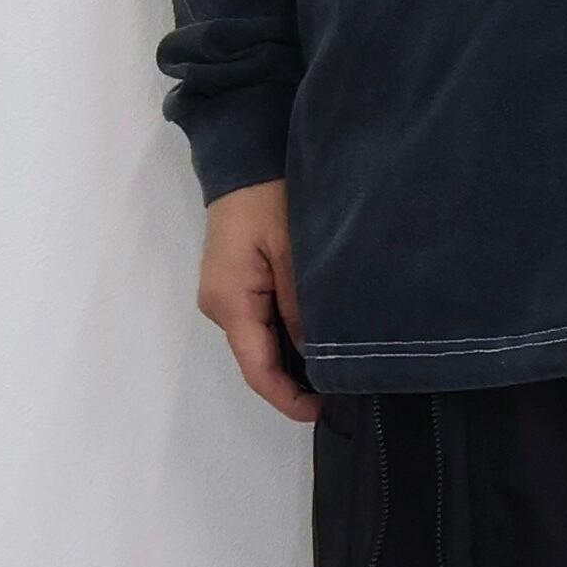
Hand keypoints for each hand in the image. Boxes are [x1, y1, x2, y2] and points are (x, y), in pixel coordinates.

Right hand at [195, 179, 317, 422]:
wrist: (244, 157)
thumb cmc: (268, 196)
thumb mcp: (295, 253)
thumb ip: (304, 309)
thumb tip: (318, 358)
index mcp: (231, 302)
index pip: (258, 370)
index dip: (289, 399)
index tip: (324, 410)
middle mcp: (222, 307)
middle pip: (259, 362)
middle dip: (297, 382)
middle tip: (344, 389)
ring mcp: (227, 297)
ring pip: (263, 344)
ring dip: (295, 360)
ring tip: (337, 368)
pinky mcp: (237, 286)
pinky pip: (263, 324)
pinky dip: (289, 338)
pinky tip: (319, 340)